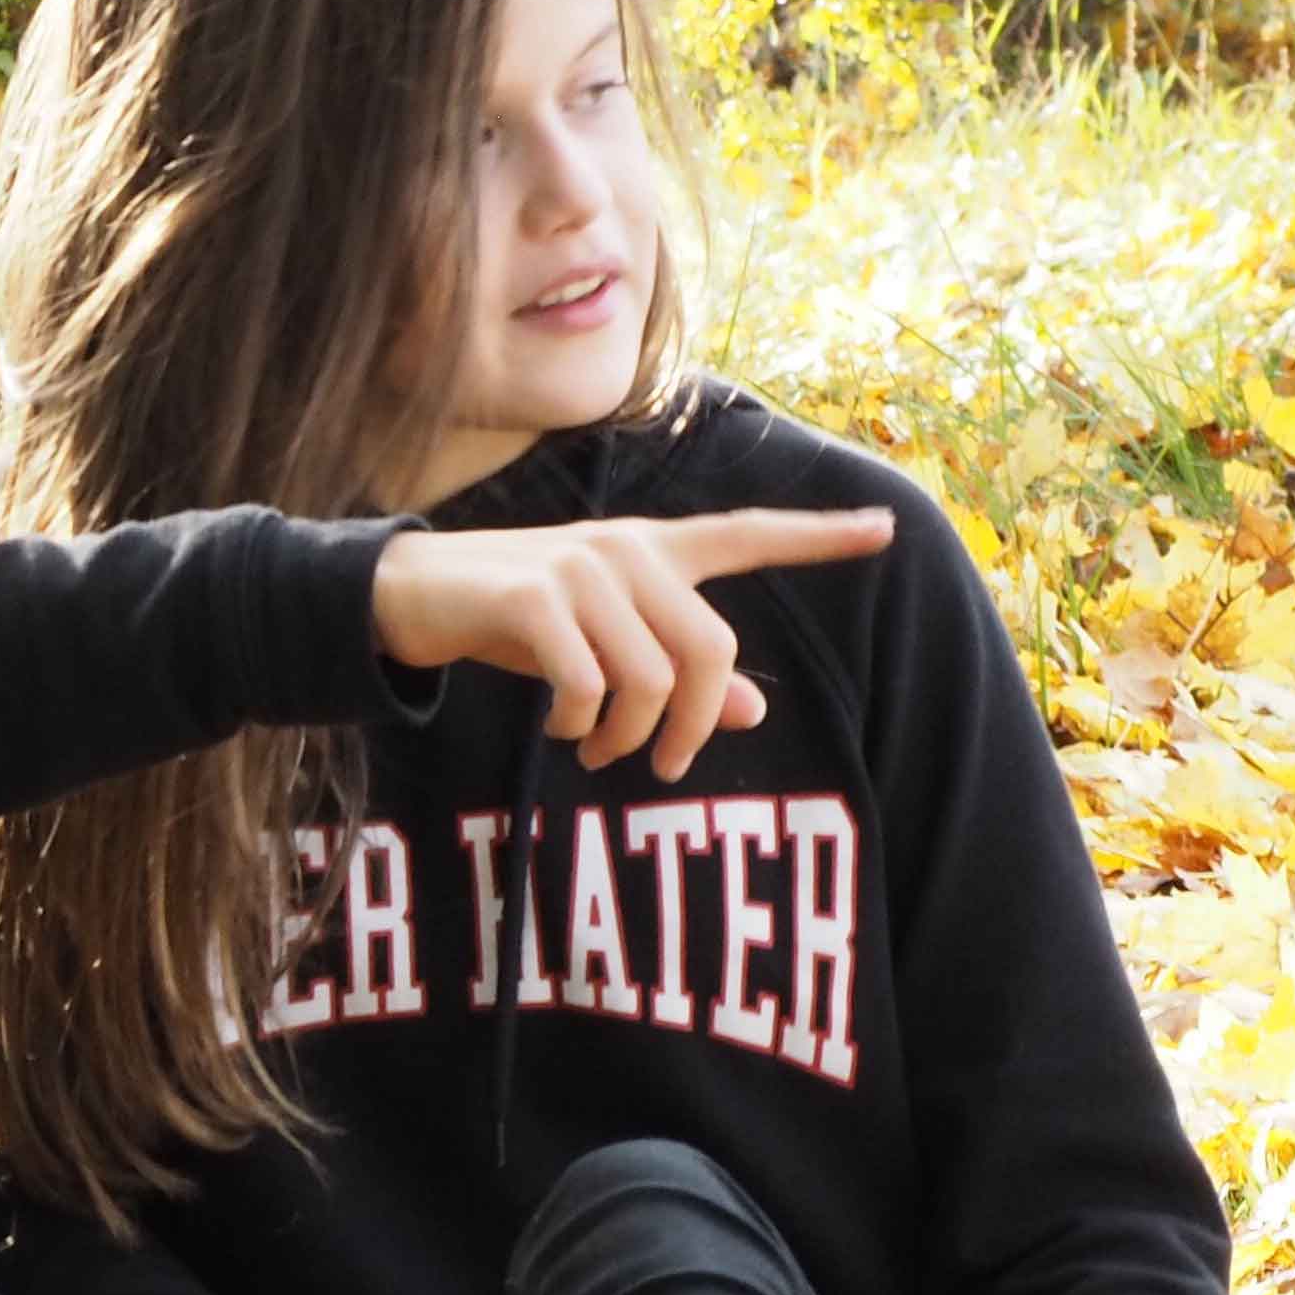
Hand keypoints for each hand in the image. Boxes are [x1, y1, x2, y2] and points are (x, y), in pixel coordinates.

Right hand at [368, 507, 899, 779]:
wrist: (409, 592)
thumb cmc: (516, 621)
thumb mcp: (604, 645)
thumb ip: (678, 670)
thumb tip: (755, 709)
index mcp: (654, 550)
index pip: (748, 535)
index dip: (818, 537)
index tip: (885, 530)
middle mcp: (628, 549)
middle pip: (710, 651)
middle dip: (691, 726)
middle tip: (661, 764)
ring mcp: (582, 569)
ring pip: (652, 679)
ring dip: (626, 738)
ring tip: (593, 748)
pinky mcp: (536, 598)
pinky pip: (589, 685)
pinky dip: (579, 724)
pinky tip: (557, 729)